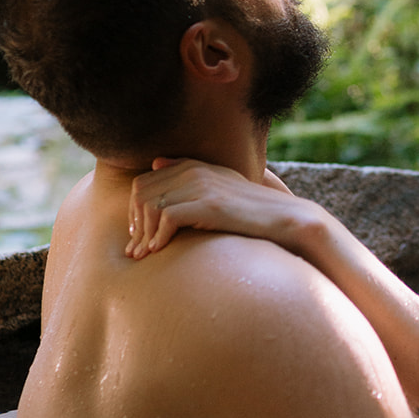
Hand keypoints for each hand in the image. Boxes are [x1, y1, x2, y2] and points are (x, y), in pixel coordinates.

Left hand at [126, 158, 309, 258]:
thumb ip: (188, 172)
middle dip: (134, 224)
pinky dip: (159, 236)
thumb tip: (156, 162)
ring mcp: (203, 185)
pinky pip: (168, 217)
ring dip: (143, 234)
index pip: (143, 182)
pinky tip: (159, 250)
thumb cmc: (250, 210)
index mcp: (194, 165)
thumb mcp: (219, 184)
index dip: (134, 210)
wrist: (284, 217)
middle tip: (136, 250)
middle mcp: (195, 170)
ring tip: (144, 255)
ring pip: (151, 206)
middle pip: (141, 193)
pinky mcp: (210, 204)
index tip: (138, 234)